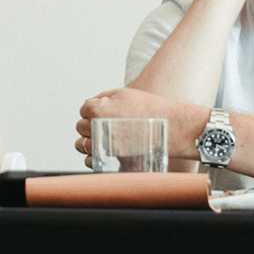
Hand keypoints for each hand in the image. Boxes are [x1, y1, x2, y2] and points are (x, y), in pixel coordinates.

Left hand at [75, 87, 201, 162]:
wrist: (173, 127)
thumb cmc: (151, 108)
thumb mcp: (124, 93)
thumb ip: (103, 97)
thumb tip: (91, 104)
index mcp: (96, 109)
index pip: (83, 109)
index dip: (93, 109)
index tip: (104, 112)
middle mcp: (96, 127)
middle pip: (80, 126)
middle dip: (90, 124)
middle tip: (105, 124)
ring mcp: (104, 144)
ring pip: (81, 144)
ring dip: (87, 141)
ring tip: (100, 139)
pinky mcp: (112, 158)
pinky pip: (90, 160)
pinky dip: (92, 157)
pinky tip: (100, 152)